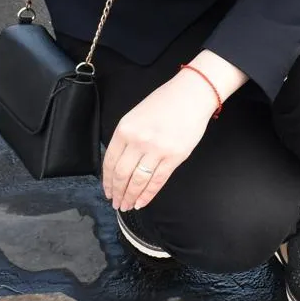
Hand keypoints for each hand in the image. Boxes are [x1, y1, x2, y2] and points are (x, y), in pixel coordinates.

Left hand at [102, 72, 221, 211]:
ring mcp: (156, 150)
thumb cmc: (165, 102)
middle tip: (116, 202)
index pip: (110, 162)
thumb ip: (126, 138)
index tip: (107, 190)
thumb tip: (120, 164)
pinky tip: (141, 202)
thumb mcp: (135, 116)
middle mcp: (138, 140)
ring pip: (138, 181)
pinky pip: (157, 181)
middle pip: (122, 175)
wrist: (191, 94)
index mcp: (125, 129)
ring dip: (130, 197)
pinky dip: (148, 195)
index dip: (107, 181)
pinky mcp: (174, 157)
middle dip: (117, 192)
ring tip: (127, 205)